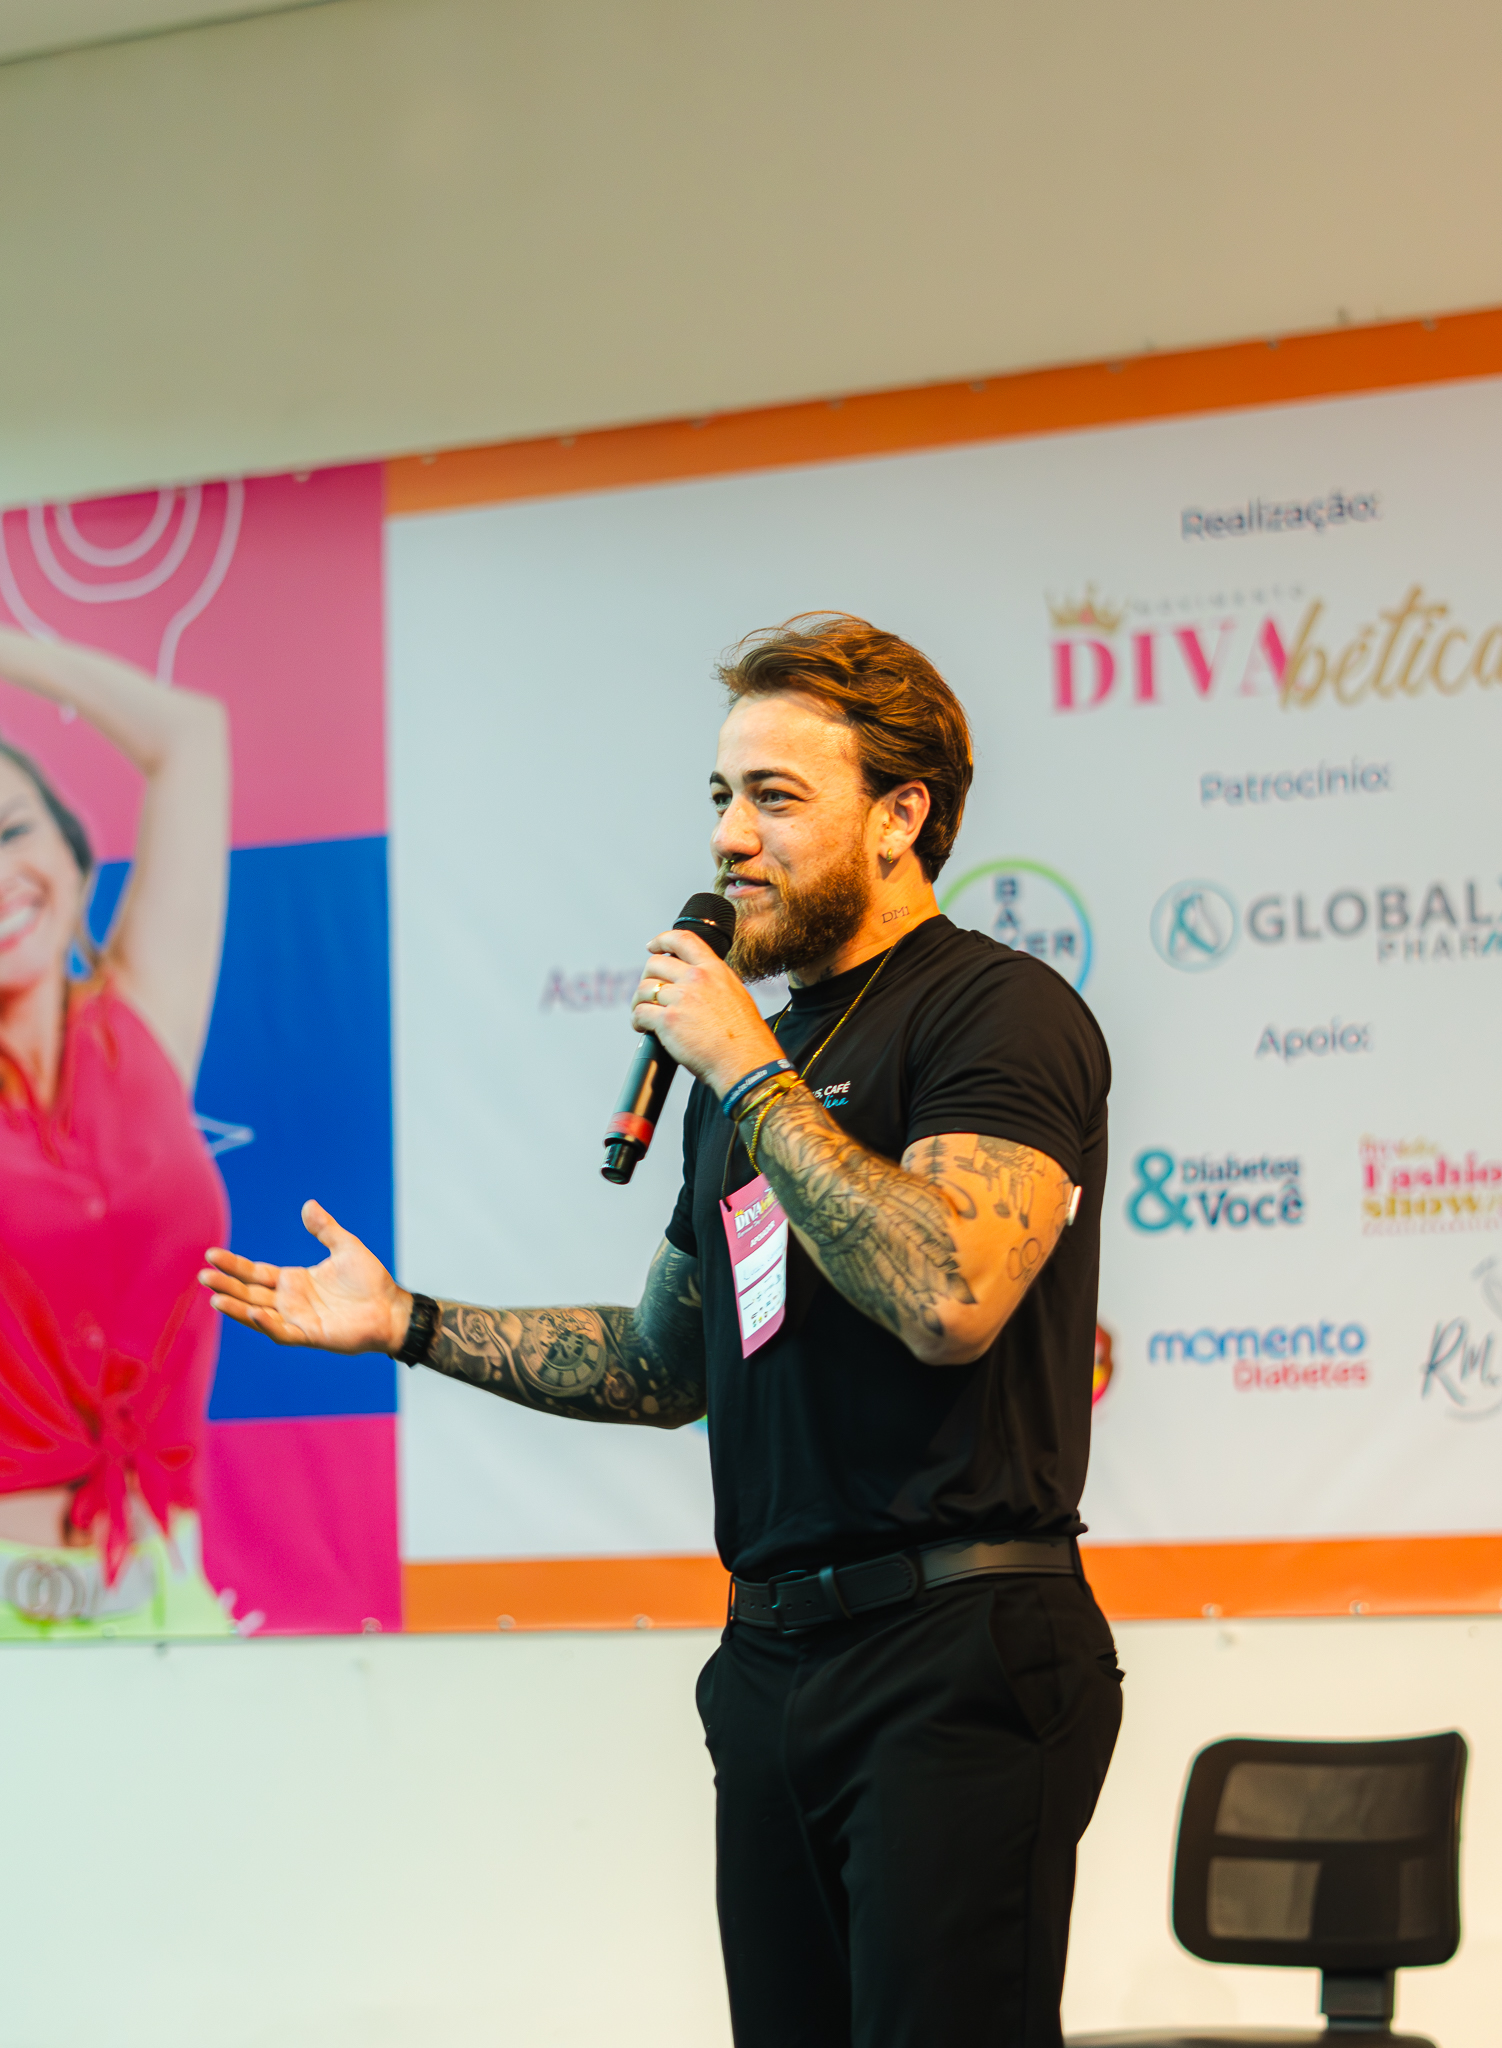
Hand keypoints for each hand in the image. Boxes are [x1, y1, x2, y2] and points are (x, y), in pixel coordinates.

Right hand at [199, 1200, 410, 1352]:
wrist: (391, 1308)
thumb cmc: (370, 1280)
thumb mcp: (345, 1247)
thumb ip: (325, 1229)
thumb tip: (308, 1205)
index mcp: (294, 1281)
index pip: (255, 1273)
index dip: (234, 1265)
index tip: (211, 1255)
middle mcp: (290, 1301)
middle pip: (250, 1293)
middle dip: (226, 1284)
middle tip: (203, 1275)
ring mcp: (297, 1320)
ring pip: (258, 1315)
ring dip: (238, 1308)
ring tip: (216, 1298)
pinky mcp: (309, 1336)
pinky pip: (282, 1332)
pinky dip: (267, 1324)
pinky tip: (255, 1312)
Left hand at [631, 928, 783, 1097]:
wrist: (744, 1061)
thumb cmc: (744, 1038)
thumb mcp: (736, 995)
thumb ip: (713, 984)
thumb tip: (696, 985)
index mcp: (714, 970)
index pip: (683, 940)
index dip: (662, 940)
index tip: (652, 946)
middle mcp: (697, 979)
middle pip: (655, 964)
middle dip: (647, 978)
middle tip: (648, 994)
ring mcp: (681, 998)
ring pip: (644, 989)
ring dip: (638, 1002)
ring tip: (643, 1015)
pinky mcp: (668, 1020)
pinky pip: (640, 1013)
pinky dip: (636, 1021)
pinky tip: (642, 1028)